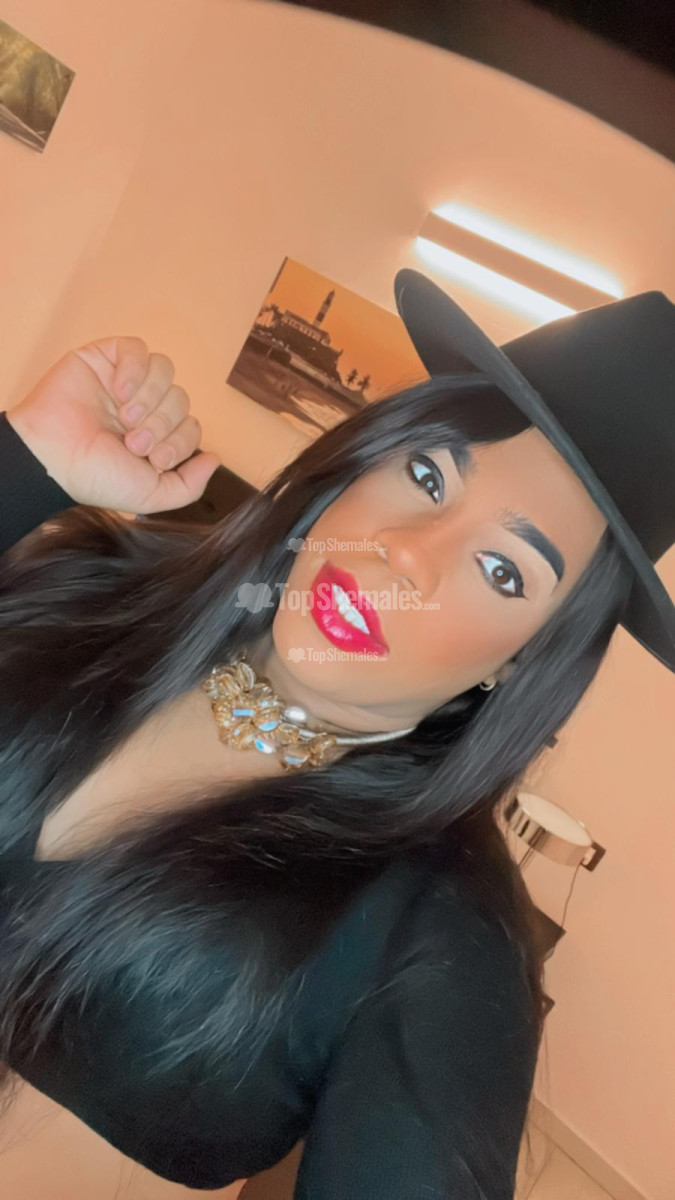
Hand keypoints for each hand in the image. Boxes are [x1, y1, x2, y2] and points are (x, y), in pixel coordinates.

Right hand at [6, 336, 221, 513]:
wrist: (53, 458)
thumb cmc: (96, 477)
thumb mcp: (151, 494)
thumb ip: (189, 485)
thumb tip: (215, 459)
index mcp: (155, 436)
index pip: (191, 425)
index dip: (180, 441)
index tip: (154, 460)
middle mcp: (143, 407)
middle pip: (181, 399)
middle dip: (162, 423)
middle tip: (134, 442)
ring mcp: (125, 382)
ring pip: (165, 371)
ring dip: (151, 397)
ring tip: (125, 417)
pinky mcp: (105, 359)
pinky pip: (138, 350)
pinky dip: (135, 370)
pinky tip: (118, 391)